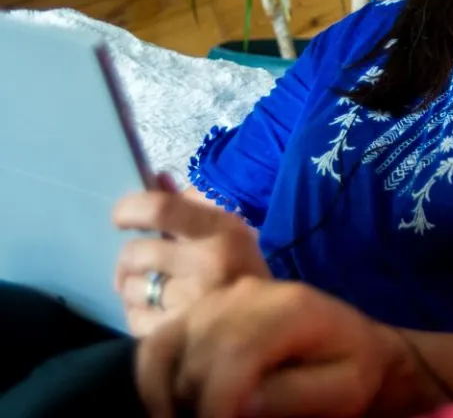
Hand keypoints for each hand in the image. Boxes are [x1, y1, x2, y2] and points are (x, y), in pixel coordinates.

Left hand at [114, 176, 270, 336]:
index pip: (159, 208)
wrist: (272, 326)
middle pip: (134, 253)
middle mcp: (206, 262)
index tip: (121, 219)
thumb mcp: (226, 231)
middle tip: (142, 267)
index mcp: (221, 230)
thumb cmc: (242, 272)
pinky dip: (140, 317)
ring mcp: (192, 302)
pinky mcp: (179, 335)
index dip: (130, 209)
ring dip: (135, 291)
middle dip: (129, 261)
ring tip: (155, 293)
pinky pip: (135, 320)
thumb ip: (189, 205)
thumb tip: (157, 177)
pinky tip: (159, 315)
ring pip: (131, 289)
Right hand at [137, 278, 432, 417]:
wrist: (351, 346)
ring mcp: (219, 298)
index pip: (234, 354)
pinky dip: (155, 383)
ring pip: (165, 350)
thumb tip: (239, 405)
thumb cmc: (351, 371)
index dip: (217, 406)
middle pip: (196, 357)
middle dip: (197, 408)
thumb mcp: (343, 390)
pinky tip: (178, 409)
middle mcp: (248, 292)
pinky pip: (156, 346)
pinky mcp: (199, 311)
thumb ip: (295, 395)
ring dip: (171, 398)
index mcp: (291, 308)